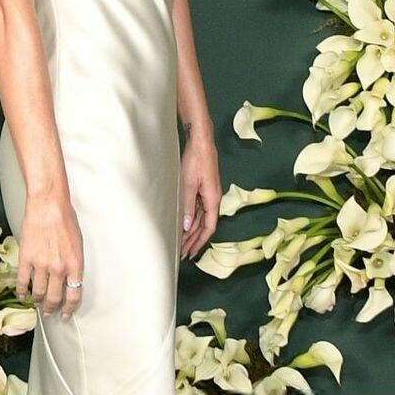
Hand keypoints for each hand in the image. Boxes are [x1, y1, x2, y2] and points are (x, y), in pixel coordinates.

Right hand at [15, 191, 84, 317]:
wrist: (48, 204)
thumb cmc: (65, 219)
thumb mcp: (78, 244)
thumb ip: (74, 263)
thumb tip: (70, 278)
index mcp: (75, 264)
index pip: (74, 295)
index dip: (69, 308)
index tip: (65, 314)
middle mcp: (59, 268)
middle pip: (55, 297)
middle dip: (52, 308)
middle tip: (49, 313)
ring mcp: (41, 264)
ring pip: (38, 292)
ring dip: (38, 301)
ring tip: (37, 305)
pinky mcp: (26, 258)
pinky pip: (23, 281)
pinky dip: (22, 290)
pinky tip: (22, 295)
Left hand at [179, 128, 220, 259]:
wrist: (201, 141)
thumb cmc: (196, 159)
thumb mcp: (189, 184)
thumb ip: (187, 206)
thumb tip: (186, 227)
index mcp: (213, 199)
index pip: (209, 227)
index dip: (200, 241)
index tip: (190, 253)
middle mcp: (213, 198)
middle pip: (205, 225)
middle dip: (194, 240)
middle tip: (182, 253)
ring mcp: (208, 193)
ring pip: (201, 218)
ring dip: (192, 231)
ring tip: (181, 243)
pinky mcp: (203, 188)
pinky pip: (198, 209)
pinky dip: (191, 219)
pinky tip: (183, 224)